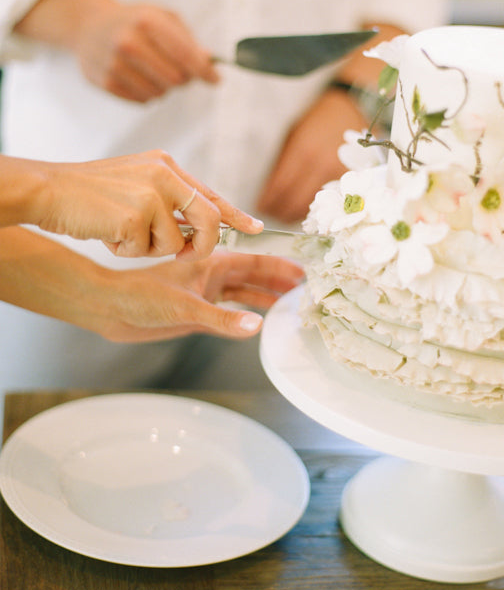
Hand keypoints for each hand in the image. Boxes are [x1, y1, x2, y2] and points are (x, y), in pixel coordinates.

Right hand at [33, 150, 262, 257]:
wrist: (49, 190)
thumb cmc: (89, 194)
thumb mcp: (136, 184)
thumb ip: (168, 200)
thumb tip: (197, 228)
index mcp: (166, 165)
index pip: (210, 194)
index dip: (235, 214)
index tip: (256, 228)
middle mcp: (164, 174)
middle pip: (207, 220)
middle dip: (200, 246)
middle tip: (182, 255)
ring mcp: (151, 193)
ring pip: (174, 243)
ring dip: (147, 249)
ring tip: (120, 231)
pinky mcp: (136, 215)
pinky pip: (146, 250)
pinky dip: (126, 251)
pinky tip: (107, 233)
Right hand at [74, 0, 218, 101]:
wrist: (89, 25)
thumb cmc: (134, 21)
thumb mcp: (162, 17)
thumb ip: (188, 39)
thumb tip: (208, 61)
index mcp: (147, 21)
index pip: (185, 55)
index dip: (204, 72)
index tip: (215, 80)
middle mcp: (128, 42)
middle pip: (175, 79)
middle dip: (184, 78)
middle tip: (181, 70)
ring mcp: (114, 63)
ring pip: (160, 93)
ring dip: (164, 86)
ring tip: (154, 69)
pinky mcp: (105, 82)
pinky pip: (143, 100)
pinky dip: (148, 92)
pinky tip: (138, 76)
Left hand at [98, 252, 304, 341]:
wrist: (110, 308)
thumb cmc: (139, 295)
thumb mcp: (185, 308)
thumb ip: (222, 320)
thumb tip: (258, 326)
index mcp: (211, 263)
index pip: (255, 263)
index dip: (280, 267)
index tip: (303, 272)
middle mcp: (211, 275)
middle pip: (254, 277)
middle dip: (279, 281)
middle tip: (306, 290)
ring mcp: (204, 293)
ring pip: (243, 292)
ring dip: (266, 296)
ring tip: (290, 303)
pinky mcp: (196, 310)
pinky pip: (229, 309)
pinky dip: (246, 312)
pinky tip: (259, 320)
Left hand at [256, 90, 366, 222]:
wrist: (349, 107)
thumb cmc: (317, 120)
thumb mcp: (294, 134)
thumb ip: (283, 162)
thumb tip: (270, 190)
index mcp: (302, 151)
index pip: (280, 187)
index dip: (268, 201)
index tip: (260, 207)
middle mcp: (320, 165)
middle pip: (294, 200)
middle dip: (279, 211)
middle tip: (271, 214)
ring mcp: (337, 173)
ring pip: (311, 205)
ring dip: (295, 214)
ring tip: (285, 215)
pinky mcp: (350, 179)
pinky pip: (327, 202)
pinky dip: (314, 208)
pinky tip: (304, 211)